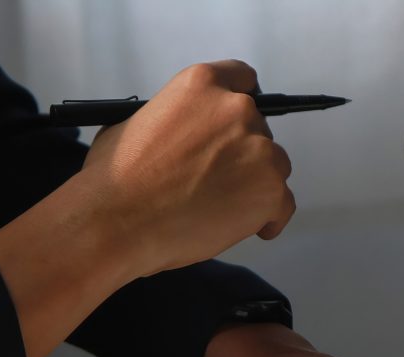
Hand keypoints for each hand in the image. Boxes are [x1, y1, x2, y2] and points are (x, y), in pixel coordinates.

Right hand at [0, 60, 295, 356]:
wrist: (122, 220)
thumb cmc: (120, 179)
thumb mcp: (138, 120)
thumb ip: (177, 118)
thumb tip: (185, 131)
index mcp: (203, 84)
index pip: (243, 80)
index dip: (243, 105)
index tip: (242, 125)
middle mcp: (238, 111)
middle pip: (260, 132)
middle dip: (244, 157)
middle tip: (218, 183)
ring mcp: (260, 152)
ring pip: (275, 169)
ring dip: (257, 187)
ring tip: (223, 209)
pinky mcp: (271, 191)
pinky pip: (284, 205)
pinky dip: (270, 219)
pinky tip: (249, 228)